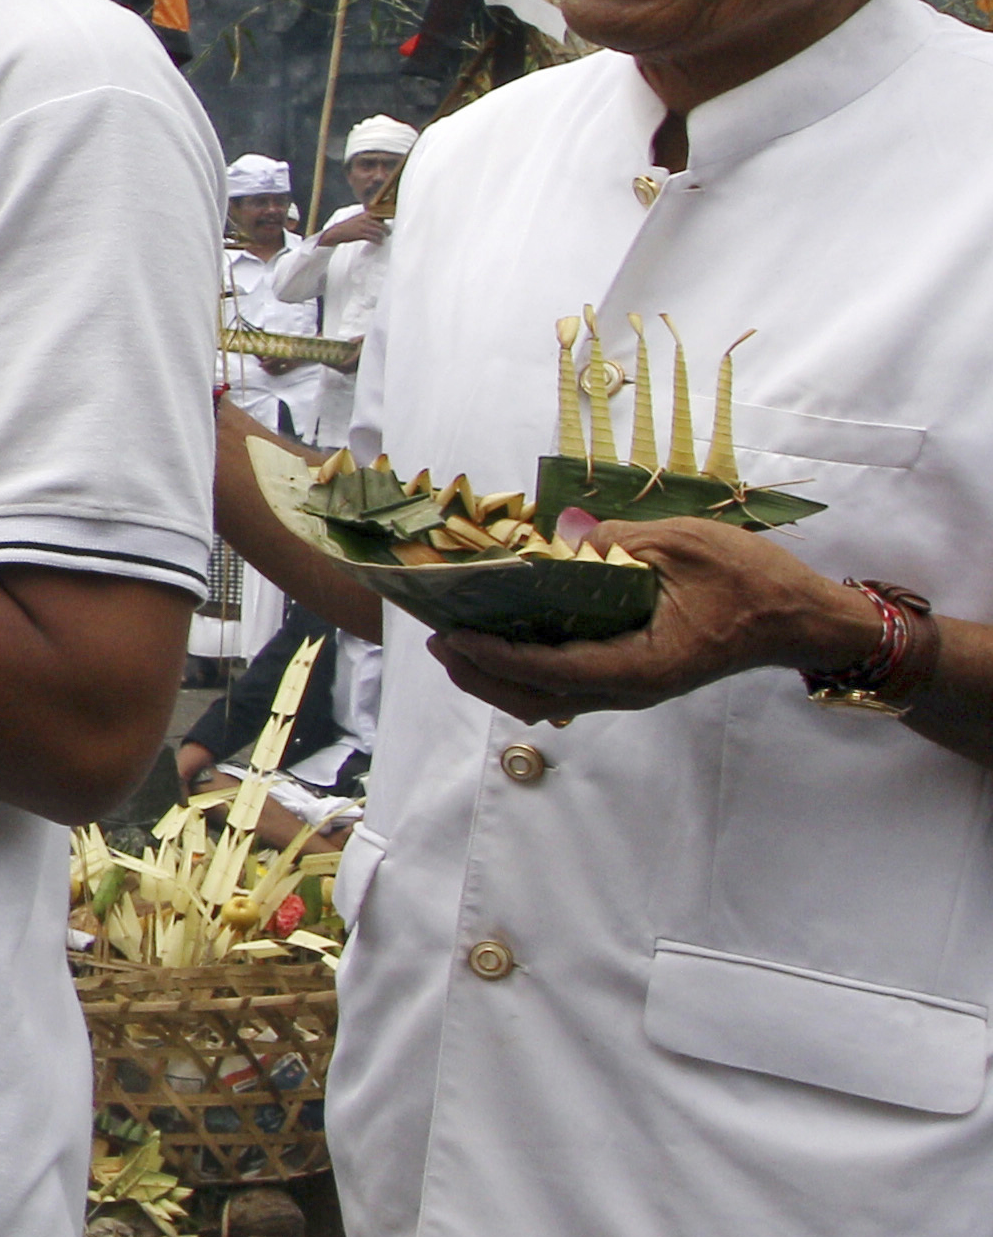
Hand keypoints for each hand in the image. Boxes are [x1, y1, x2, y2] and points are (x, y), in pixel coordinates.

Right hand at [312, 208, 384, 247]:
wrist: (336, 232)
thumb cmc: (349, 226)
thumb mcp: (359, 218)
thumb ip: (369, 218)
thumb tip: (381, 221)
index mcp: (366, 214)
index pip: (381, 215)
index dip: (387, 219)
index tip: (390, 223)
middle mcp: (365, 219)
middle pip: (381, 224)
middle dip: (387, 229)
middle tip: (389, 233)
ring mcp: (363, 226)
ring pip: (378, 231)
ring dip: (383, 236)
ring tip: (385, 238)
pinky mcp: (360, 234)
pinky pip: (372, 238)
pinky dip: (377, 241)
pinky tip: (379, 243)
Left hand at [429, 519, 885, 725]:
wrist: (800, 619)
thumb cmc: (751, 582)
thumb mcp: (682, 544)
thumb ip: (614, 543)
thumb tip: (556, 539)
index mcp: (639, 665)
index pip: (546, 670)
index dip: (491, 654)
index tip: (450, 633)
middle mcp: (628, 688)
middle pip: (533, 697)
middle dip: (478, 671)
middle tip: (436, 638)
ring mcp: (629, 687)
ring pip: (546, 698)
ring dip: (497, 674)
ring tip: (457, 639)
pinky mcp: (632, 677)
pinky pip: (567, 684)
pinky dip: (527, 668)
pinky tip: (506, 637)